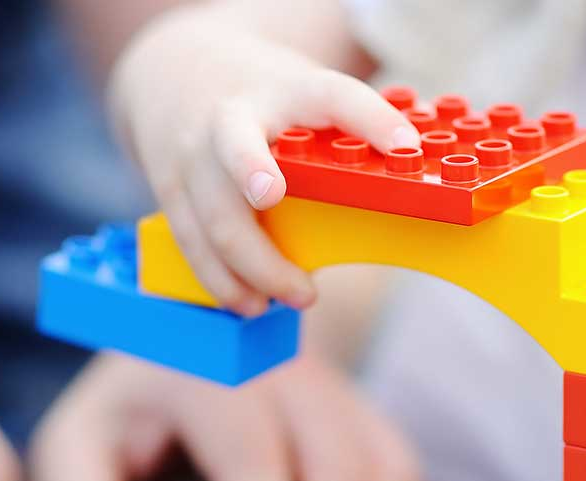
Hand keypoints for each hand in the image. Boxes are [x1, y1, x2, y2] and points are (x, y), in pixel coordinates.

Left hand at [30, 353, 420, 480]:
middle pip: (332, 460)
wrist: (200, 334)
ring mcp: (333, 387)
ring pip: (376, 470)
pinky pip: (397, 477)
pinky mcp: (365, 415)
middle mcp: (282, 367)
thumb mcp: (80, 441)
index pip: (248, 448)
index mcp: (204, 368)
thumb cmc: (135, 406)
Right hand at [109, 6, 417, 314]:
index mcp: (283, 91)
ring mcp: (193, 156)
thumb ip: (354, 127)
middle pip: (240, 160)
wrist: (179, 72)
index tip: (406, 148)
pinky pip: (191, 242)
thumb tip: (413, 165)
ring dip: (249, 271)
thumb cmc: (268, 99)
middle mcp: (231, 118)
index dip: (370, 118)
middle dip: (263, 216)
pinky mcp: (171, 190)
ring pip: (212, 220)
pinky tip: (250, 303)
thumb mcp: (309, 94)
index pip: (331, 95)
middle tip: (307, 286)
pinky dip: (219, 280)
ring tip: (292, 299)